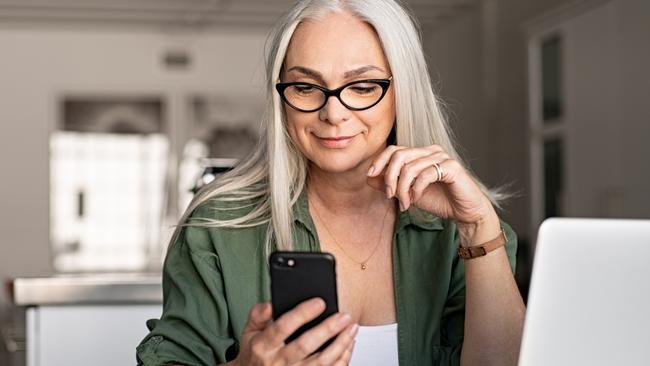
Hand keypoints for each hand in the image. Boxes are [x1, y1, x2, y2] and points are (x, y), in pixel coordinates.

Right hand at [232, 298, 357, 365]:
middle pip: (305, 345)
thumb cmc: (255, 353)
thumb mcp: (249, 331)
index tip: (319, 302)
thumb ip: (258, 314)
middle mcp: (278, 362)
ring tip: (352, 328)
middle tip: (344, 316)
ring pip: (321, 362)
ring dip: (340, 345)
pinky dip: (342, 359)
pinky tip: (348, 345)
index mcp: (263, 346)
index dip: (302, 314)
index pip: (283, 327)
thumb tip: (272, 303)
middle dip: (327, 329)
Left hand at [366, 144, 496, 226]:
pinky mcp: (452, 167)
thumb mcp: (408, 193)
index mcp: (420, 153)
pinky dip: (416, 189)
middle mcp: (431, 151)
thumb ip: (390, 184)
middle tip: (390, 196)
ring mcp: (442, 157)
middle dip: (390, 177)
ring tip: (405, 203)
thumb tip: (369, 177)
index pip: (394, 149)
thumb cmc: (439, 200)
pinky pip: (425, 175)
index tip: (370, 175)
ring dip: (403, 189)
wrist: (464, 212)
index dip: (380, 161)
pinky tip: (416, 199)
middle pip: (399, 155)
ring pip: (410, 167)